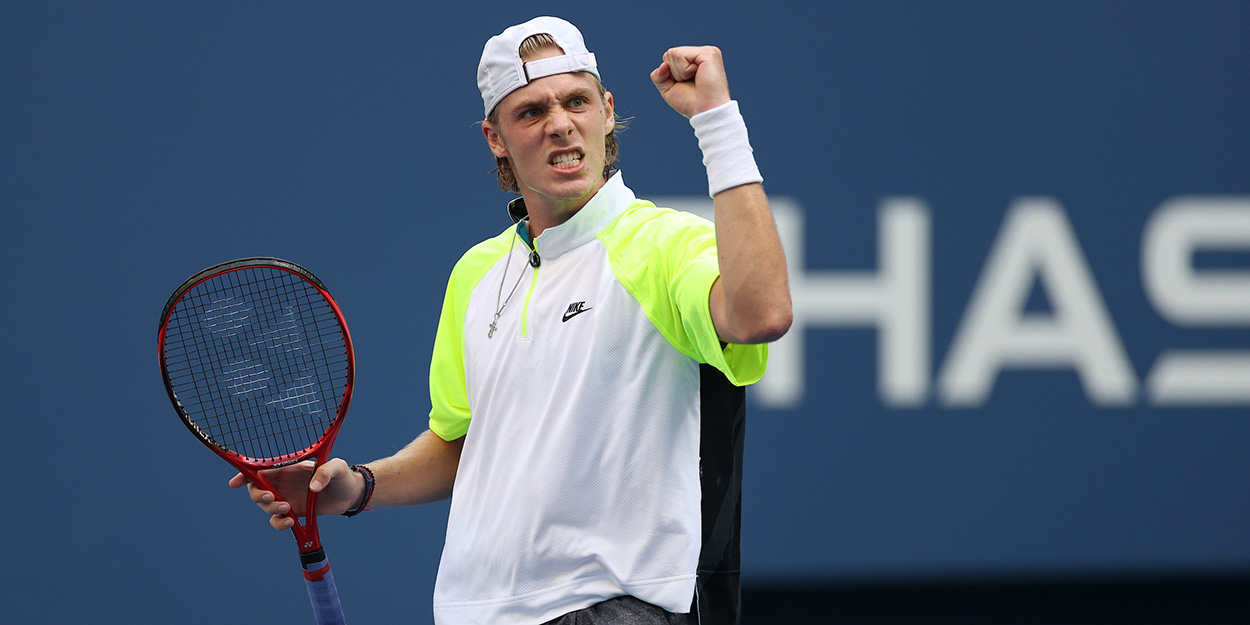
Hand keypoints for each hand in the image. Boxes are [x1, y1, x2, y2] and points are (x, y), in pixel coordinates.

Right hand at [227, 458, 362, 529]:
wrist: (350, 495)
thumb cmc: (343, 476)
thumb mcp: (338, 467)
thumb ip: (326, 472)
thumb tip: (313, 487)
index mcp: (289, 468)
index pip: (261, 469)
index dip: (245, 474)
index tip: (235, 482)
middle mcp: (284, 484)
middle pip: (257, 489)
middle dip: (258, 495)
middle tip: (271, 497)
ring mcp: (287, 499)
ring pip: (266, 507)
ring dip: (271, 510)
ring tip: (288, 509)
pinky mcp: (294, 513)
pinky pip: (278, 521)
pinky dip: (280, 523)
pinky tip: (291, 522)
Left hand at [650, 45, 731, 117]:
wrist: (706, 113)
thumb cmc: (691, 103)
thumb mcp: (669, 89)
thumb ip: (659, 76)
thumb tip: (663, 64)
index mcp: (695, 60)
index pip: (669, 58)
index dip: (670, 75)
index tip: (686, 85)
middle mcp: (702, 53)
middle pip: (669, 54)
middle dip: (674, 73)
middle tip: (691, 83)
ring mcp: (707, 51)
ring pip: (673, 54)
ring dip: (679, 73)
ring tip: (696, 80)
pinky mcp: (708, 53)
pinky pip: (680, 55)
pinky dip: (683, 71)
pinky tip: (698, 76)